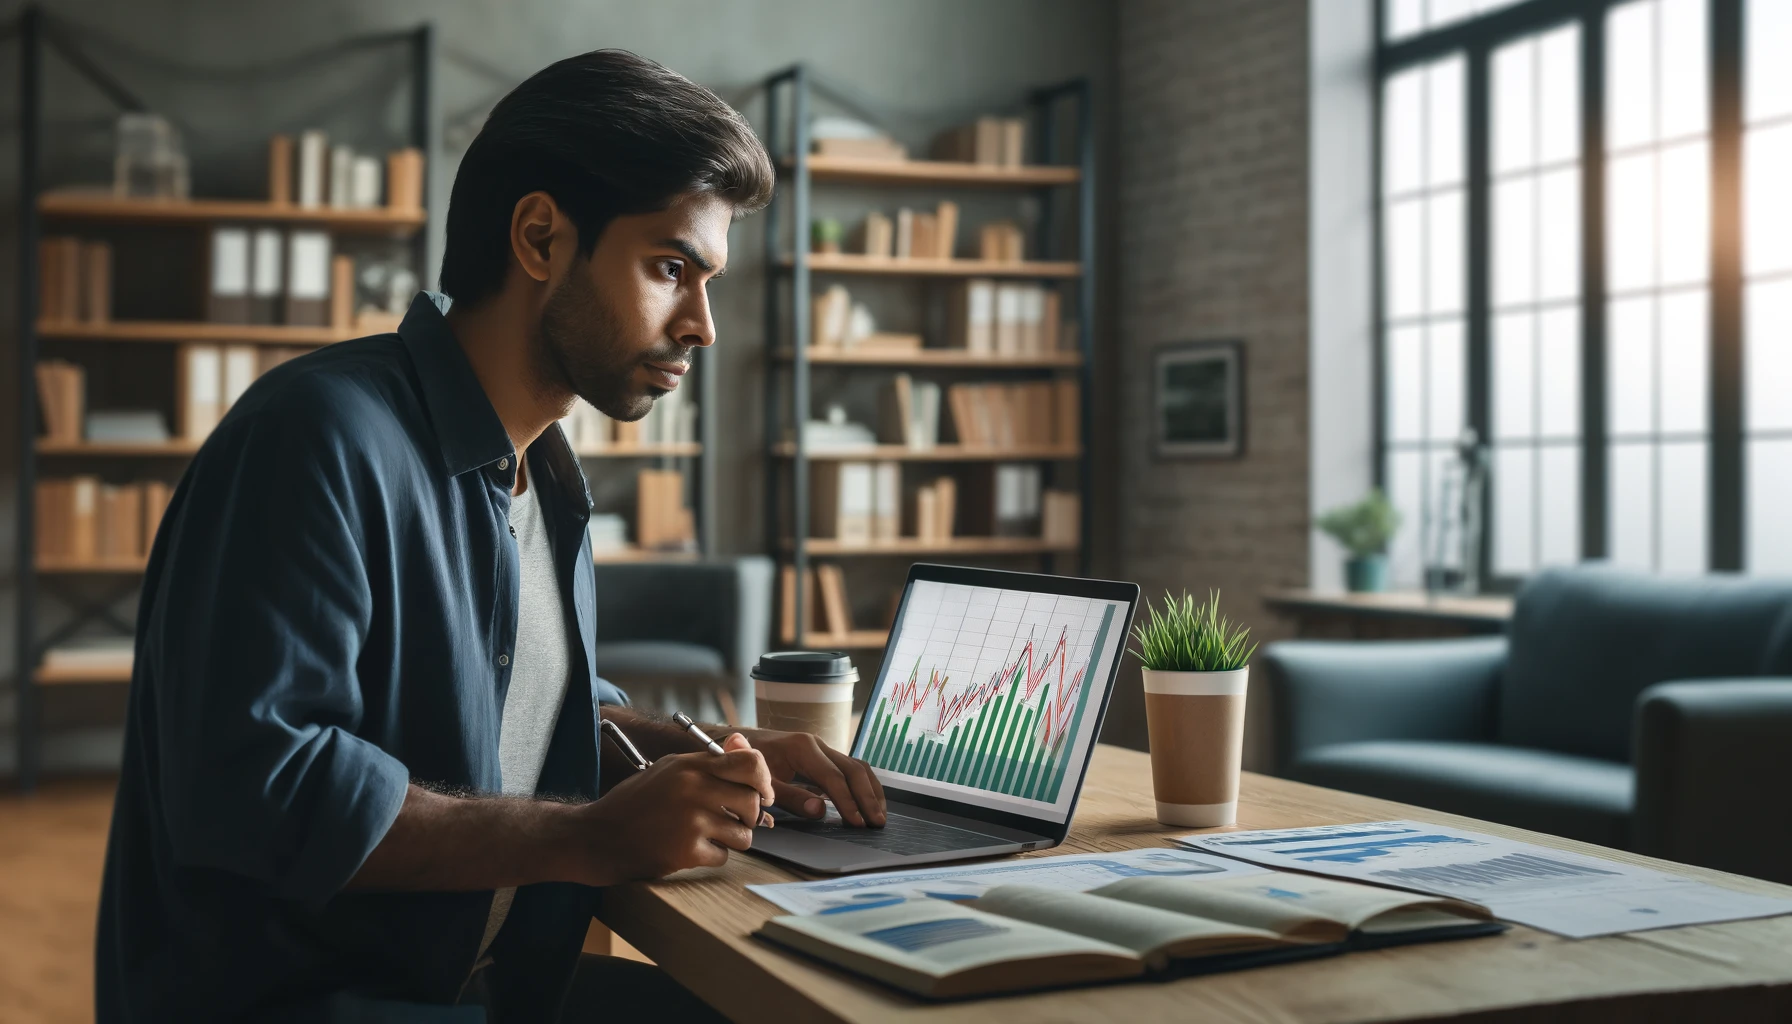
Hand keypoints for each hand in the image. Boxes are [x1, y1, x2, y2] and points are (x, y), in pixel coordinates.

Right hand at [566, 734, 774, 883]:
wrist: (598, 836)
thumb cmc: (636, 803)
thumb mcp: (668, 770)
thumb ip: (707, 762)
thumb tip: (745, 745)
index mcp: (690, 765)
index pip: (750, 763)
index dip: (764, 781)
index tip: (762, 794)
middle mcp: (693, 788)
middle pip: (753, 802)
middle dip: (750, 816)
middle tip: (733, 821)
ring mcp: (691, 820)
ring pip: (744, 834)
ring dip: (732, 839)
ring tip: (709, 835)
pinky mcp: (687, 851)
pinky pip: (724, 856)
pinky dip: (712, 856)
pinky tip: (691, 849)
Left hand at [737, 728, 886, 826]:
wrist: (738, 744)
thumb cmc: (748, 766)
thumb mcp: (762, 784)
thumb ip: (789, 797)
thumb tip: (820, 810)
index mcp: (802, 748)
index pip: (833, 777)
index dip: (847, 801)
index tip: (857, 823)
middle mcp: (818, 744)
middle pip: (853, 769)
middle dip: (867, 797)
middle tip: (877, 823)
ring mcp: (823, 749)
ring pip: (857, 767)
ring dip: (871, 791)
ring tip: (879, 816)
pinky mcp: (825, 757)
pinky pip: (851, 769)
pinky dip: (864, 787)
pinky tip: (869, 804)